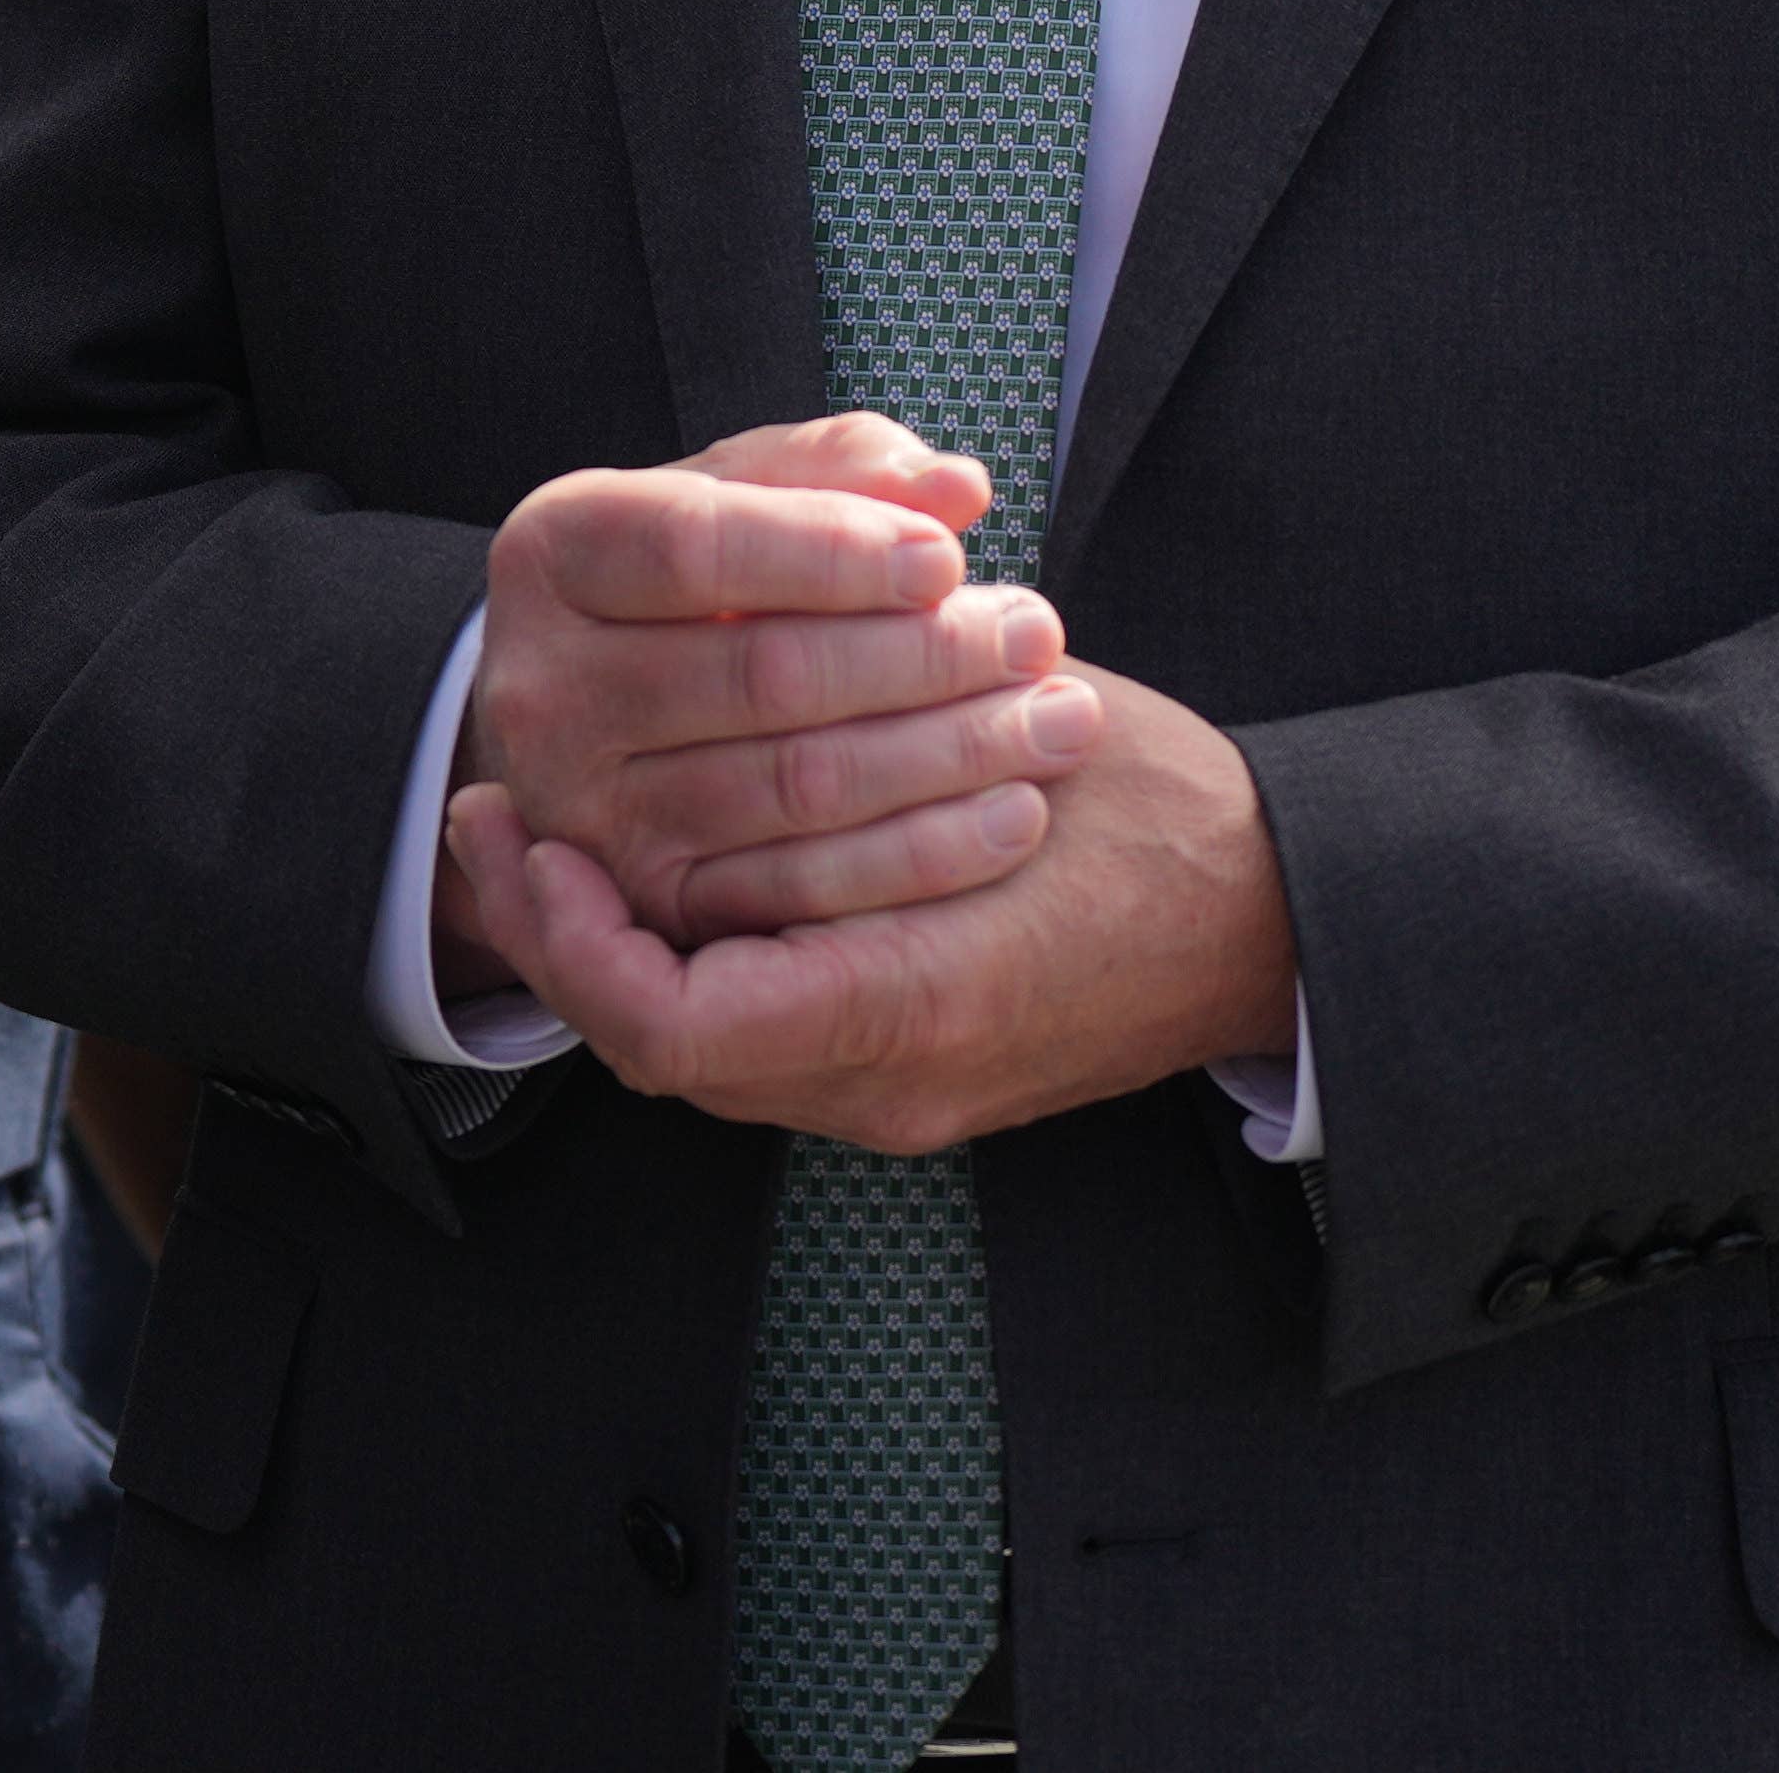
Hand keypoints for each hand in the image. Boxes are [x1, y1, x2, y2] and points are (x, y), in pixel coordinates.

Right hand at [438, 419, 1091, 989]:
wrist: (599, 714)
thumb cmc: (697, 578)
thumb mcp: (741, 492)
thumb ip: (839, 468)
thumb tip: (956, 489)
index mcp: (555, 551)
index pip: (699, 547)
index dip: (834, 552)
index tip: (951, 556)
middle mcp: (542, 687)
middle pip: (761, 673)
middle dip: (924, 656)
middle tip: (1039, 635)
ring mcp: (583, 811)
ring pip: (794, 786)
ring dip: (948, 755)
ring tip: (1059, 720)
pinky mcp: (646, 908)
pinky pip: (802, 893)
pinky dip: (920, 858)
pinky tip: (1012, 816)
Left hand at [449, 659, 1296, 1154]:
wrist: (1283, 926)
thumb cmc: (1168, 810)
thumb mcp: (1020, 733)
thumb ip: (871, 737)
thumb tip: (713, 675)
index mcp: (919, 1006)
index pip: (675, 1030)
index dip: (575, 941)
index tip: (527, 836)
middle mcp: (896, 1084)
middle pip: (661, 1051)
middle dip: (563, 942)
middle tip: (495, 827)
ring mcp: (906, 1102)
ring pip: (701, 1053)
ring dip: (622, 951)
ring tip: (556, 837)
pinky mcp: (916, 1083)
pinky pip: (764, 1043)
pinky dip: (703, 962)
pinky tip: (679, 872)